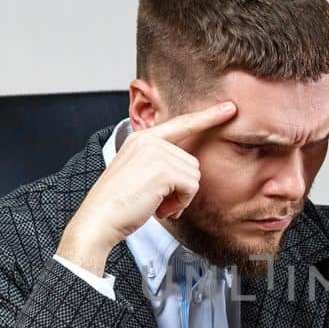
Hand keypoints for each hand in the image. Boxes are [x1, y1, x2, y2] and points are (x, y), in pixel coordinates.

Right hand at [57, 102, 237, 275]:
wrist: (98, 219)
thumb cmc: (118, 203)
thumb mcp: (138, 173)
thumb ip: (160, 163)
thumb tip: (191, 169)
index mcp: (142, 138)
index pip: (181, 123)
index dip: (208, 116)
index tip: (229, 108)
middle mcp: (149, 139)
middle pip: (191, 162)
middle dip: (181, 188)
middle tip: (158, 200)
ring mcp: (156, 152)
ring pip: (194, 175)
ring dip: (180, 197)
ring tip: (156, 204)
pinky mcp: (163, 169)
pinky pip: (191, 186)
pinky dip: (181, 202)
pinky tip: (161, 208)